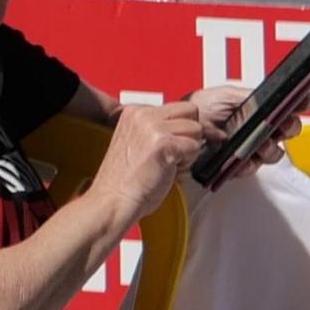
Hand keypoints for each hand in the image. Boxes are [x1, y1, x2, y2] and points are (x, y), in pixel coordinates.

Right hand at [86, 95, 223, 219]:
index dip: (179, 130)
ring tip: (167, 164)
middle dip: (189, 135)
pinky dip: (187, 164)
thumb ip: (158, 129)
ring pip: (196, 130)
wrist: (112, 201)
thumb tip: (190, 127)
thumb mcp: (136, 141)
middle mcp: (143, 114)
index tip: (167, 147)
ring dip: (188, 151)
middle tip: (171, 155)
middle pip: (191, 112)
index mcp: (134, 111)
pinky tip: (168, 171)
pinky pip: (195, 148)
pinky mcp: (165, 143)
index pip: (177, 108)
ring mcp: (153, 127)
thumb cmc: (124, 181)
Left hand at [188, 81, 307, 184]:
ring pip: (275, 152)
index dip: (300, 105)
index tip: (305, 102)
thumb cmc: (200, 108)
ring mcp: (251, 147)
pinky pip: (253, 167)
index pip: (288, 107)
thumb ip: (251, 98)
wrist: (181, 127)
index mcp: (260, 109)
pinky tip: (244, 157)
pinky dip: (250, 163)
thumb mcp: (227, 96)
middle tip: (284, 124)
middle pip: (288, 131)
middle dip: (290, 127)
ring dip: (271, 148)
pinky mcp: (239, 163)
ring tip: (261, 143)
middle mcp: (259, 128)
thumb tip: (274, 97)